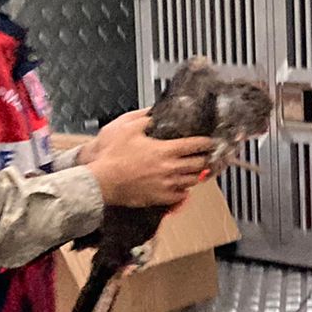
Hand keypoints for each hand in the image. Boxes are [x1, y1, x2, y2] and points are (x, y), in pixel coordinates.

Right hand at [84, 109, 214, 207]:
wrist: (102, 181)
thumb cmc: (112, 156)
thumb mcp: (126, 128)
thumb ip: (143, 118)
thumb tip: (153, 113)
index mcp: (165, 150)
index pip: (194, 145)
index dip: (205, 142)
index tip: (210, 142)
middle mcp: (169, 168)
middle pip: (198, 164)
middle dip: (205, 158)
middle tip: (207, 156)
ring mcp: (166, 185)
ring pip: (192, 181)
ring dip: (196, 174)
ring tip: (198, 170)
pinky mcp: (159, 198)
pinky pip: (180, 196)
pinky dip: (184, 191)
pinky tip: (183, 186)